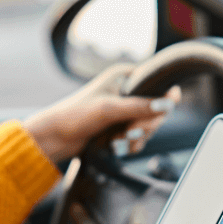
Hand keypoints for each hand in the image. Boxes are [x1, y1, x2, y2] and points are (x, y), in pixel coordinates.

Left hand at [23, 64, 180, 162]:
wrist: (55, 138)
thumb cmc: (76, 115)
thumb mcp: (109, 109)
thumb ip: (139, 106)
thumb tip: (167, 105)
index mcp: (124, 76)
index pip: (158, 83)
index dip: (163, 99)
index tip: (160, 113)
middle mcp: (126, 90)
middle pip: (156, 108)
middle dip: (146, 125)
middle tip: (130, 133)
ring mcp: (124, 109)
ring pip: (148, 125)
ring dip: (137, 137)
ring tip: (119, 142)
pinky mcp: (120, 126)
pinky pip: (139, 136)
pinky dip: (132, 144)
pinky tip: (119, 147)